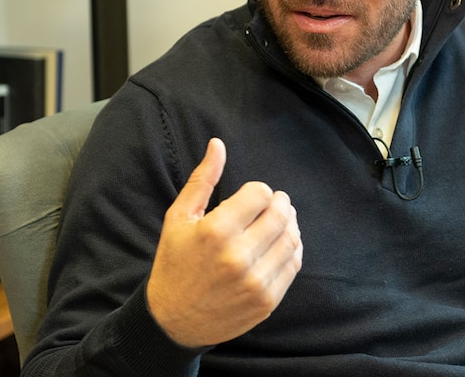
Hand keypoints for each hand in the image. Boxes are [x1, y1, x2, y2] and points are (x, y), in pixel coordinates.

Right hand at [146, 138, 302, 347]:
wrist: (172, 320)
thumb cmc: (173, 264)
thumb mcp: (179, 218)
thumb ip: (202, 180)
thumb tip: (218, 144)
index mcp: (216, 232)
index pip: (260, 194)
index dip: (259, 191)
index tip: (252, 196)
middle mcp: (238, 257)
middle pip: (280, 215)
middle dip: (281, 203)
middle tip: (275, 202)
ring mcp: (255, 281)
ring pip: (291, 239)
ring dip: (290, 223)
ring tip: (280, 220)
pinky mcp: (267, 301)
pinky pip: (293, 265)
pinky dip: (293, 249)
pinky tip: (281, 244)